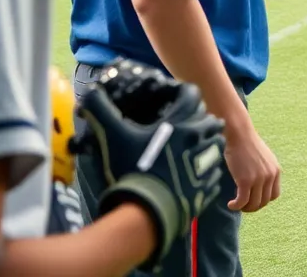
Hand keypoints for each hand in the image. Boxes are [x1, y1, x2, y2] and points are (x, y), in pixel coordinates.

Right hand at [73, 60, 226, 271]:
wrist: (147, 213)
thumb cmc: (132, 171)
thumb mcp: (113, 137)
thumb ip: (101, 111)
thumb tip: (88, 93)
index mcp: (182, 125)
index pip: (192, 96)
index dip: (186, 93)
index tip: (178, 97)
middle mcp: (200, 141)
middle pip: (212, 122)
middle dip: (203, 120)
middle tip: (190, 124)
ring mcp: (207, 165)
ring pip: (217, 147)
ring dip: (209, 144)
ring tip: (196, 148)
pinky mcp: (208, 187)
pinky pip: (214, 174)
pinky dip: (208, 171)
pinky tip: (195, 174)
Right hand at [223, 126, 281, 213]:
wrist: (238, 134)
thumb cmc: (247, 144)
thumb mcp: (264, 158)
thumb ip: (265, 171)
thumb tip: (259, 187)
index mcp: (276, 170)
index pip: (274, 195)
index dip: (263, 200)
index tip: (252, 199)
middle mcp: (270, 176)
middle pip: (264, 201)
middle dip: (253, 206)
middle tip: (242, 205)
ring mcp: (259, 179)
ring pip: (253, 204)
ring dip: (244, 208)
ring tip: (236, 205)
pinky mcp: (245, 180)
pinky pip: (242, 201)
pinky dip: (236, 206)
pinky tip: (231, 204)